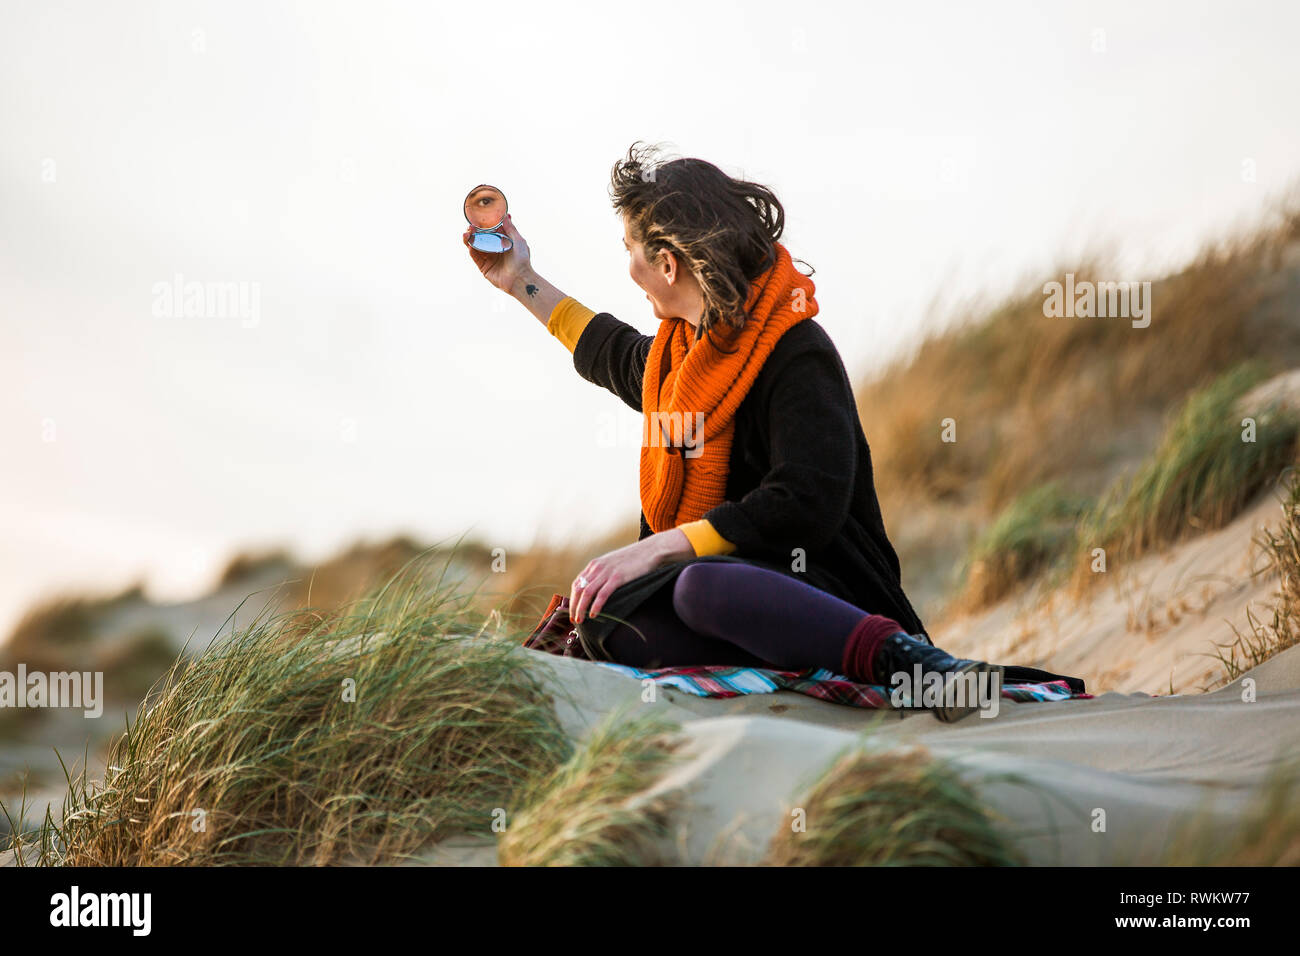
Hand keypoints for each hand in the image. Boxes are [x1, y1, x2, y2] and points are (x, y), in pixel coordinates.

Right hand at [463, 213, 531, 293]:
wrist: (520, 278)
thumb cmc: (522, 260)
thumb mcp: (518, 240)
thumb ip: (510, 228)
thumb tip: (506, 215)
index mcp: (503, 243)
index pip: (490, 232)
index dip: (483, 226)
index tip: (478, 219)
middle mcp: (495, 251)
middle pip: (481, 239)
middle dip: (474, 232)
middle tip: (470, 226)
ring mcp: (489, 259)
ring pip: (476, 248)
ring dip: (470, 240)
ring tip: (467, 233)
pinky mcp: (484, 268)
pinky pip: (476, 257)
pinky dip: (472, 250)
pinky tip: (469, 244)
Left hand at [570, 530, 692, 623]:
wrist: (651, 550)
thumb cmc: (635, 559)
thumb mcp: (614, 564)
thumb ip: (604, 573)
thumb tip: (599, 589)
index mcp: (595, 564)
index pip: (577, 584)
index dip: (572, 599)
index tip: (573, 611)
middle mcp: (597, 567)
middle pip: (578, 590)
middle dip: (574, 607)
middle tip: (574, 620)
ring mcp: (607, 572)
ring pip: (587, 593)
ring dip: (581, 609)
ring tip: (581, 621)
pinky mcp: (618, 577)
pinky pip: (602, 594)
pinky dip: (596, 606)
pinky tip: (594, 615)